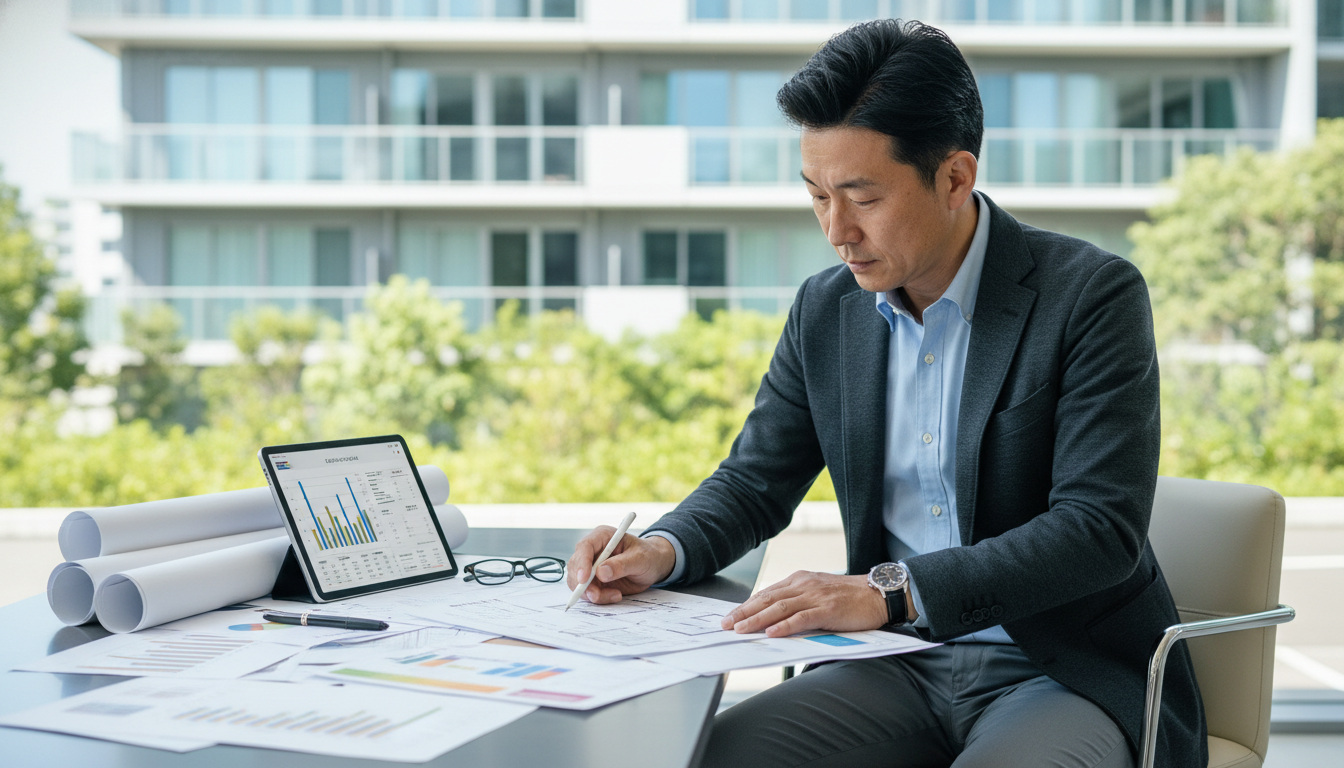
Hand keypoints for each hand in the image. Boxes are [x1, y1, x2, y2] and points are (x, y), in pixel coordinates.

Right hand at [565, 527, 676, 604]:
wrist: (652, 566)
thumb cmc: (648, 556)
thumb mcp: (640, 559)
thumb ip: (621, 565)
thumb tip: (601, 573)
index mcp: (603, 536)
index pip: (585, 546)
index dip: (582, 563)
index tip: (584, 579)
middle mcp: (593, 550)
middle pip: (576, 566)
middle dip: (583, 583)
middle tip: (596, 595)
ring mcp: (591, 566)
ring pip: (578, 582)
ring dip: (592, 593)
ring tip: (615, 595)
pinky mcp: (593, 580)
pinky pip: (587, 592)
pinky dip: (598, 597)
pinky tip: (616, 595)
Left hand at [720, 571, 887, 637]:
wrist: (878, 593)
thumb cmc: (850, 597)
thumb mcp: (818, 593)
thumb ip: (798, 602)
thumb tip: (774, 618)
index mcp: (800, 580)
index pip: (766, 593)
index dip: (746, 605)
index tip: (731, 616)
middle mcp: (804, 585)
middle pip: (767, 599)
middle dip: (744, 612)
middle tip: (726, 624)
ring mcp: (816, 596)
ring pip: (779, 608)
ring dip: (757, 620)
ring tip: (740, 630)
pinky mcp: (828, 609)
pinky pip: (802, 618)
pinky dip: (785, 626)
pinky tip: (772, 633)